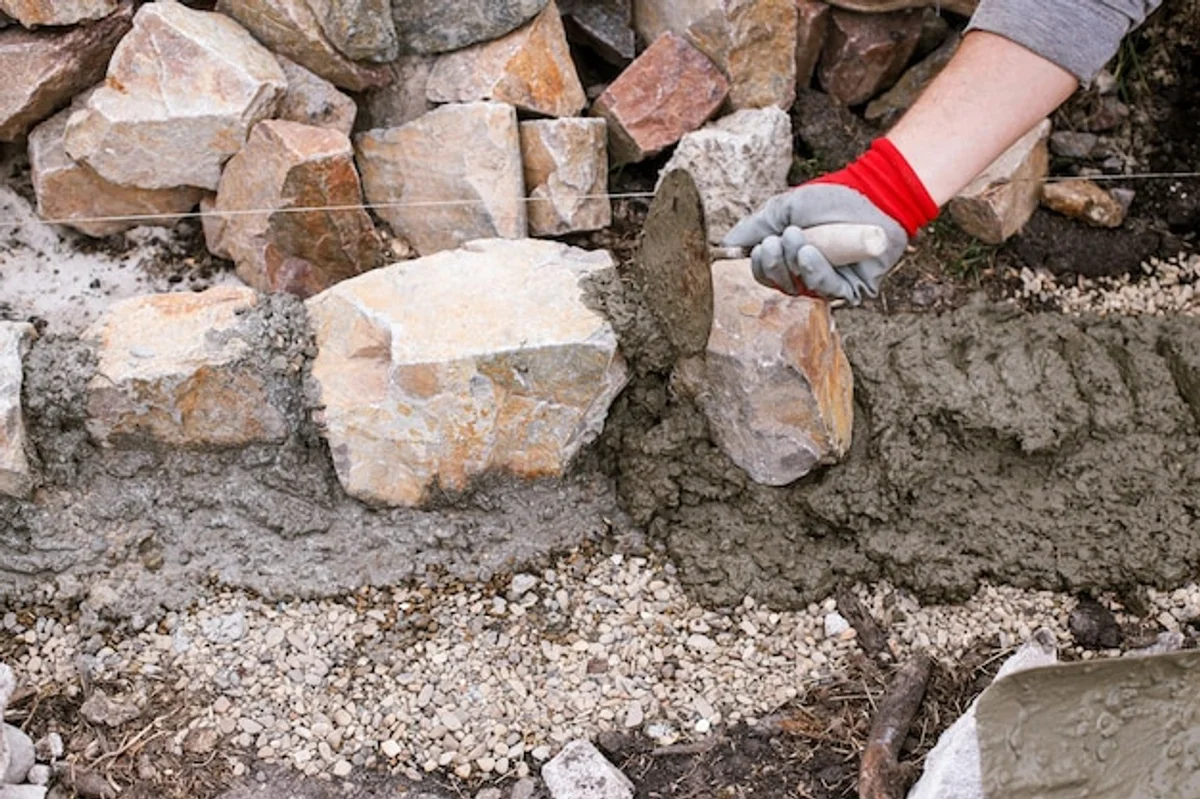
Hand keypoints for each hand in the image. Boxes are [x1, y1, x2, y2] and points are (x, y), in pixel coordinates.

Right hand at [721, 183, 907, 304]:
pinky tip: (808, 254)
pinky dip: (814, 272)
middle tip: (777, 241)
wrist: (872, 193)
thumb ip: (752, 228)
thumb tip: (723, 246)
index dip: (758, 265)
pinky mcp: (852, 290)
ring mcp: (828, 284)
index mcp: (788, 258)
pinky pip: (827, 290)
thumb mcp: (783, 209)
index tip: (759, 246)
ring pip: (799, 289)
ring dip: (792, 263)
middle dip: (773, 264)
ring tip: (797, 238)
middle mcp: (805, 275)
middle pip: (778, 285)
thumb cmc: (829, 199)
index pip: (764, 274)